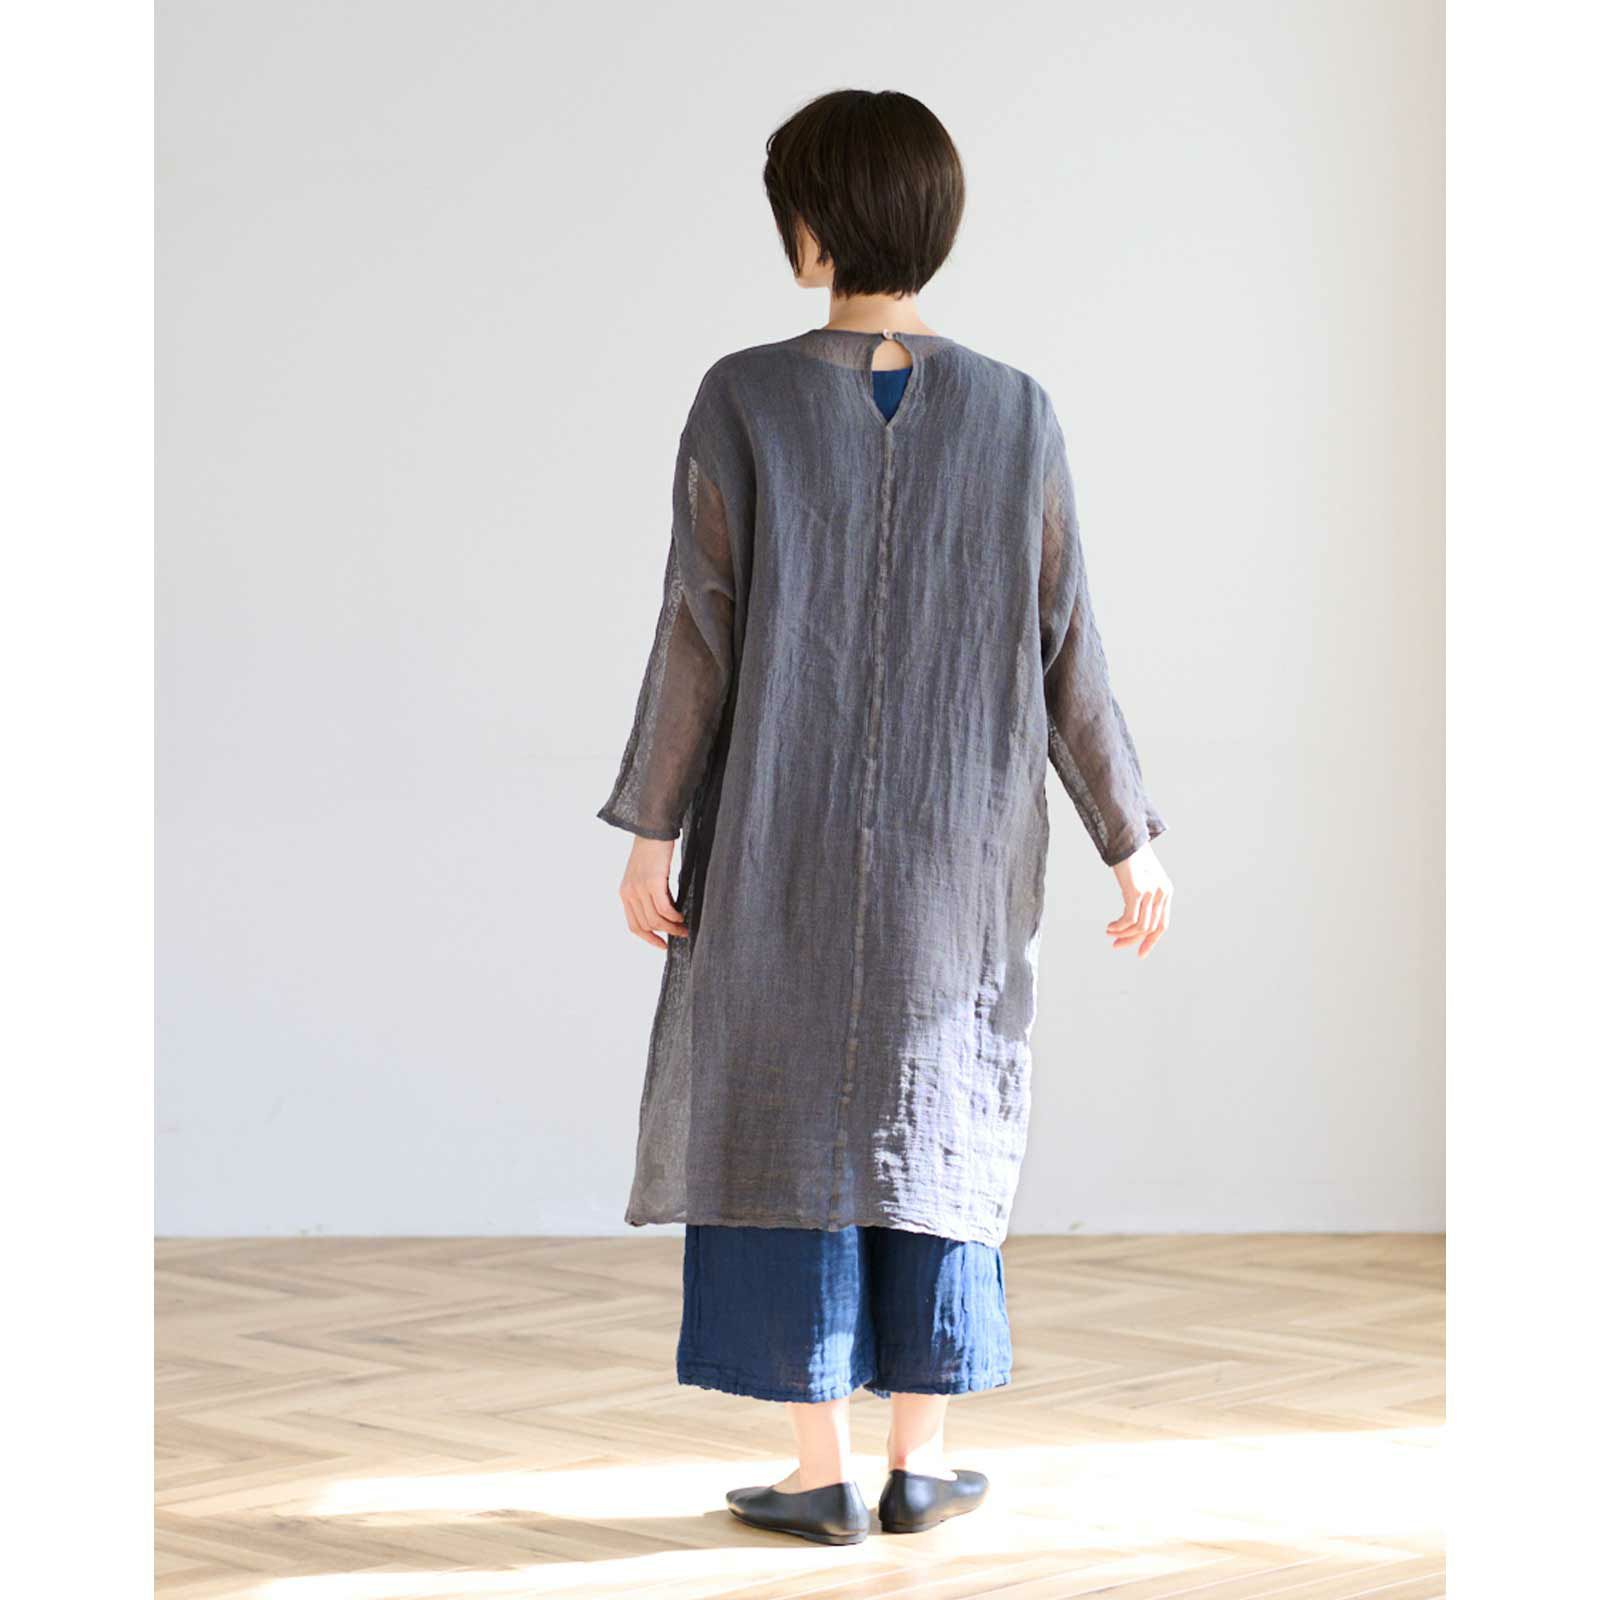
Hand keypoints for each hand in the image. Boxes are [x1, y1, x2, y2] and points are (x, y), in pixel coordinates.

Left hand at [618, 836, 687, 949]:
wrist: (653, 830)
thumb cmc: (653, 851)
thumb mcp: (645, 877)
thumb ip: (649, 896)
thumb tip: (665, 916)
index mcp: (625, 893)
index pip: (634, 926)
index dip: (648, 939)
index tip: (663, 946)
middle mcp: (629, 893)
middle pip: (646, 925)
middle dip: (665, 933)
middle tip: (682, 933)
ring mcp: (640, 888)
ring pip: (656, 920)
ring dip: (672, 927)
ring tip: (684, 926)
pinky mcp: (653, 882)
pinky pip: (664, 909)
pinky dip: (674, 916)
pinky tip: (682, 915)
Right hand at [1106, 843, 1171, 957]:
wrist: (1126, 836)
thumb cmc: (1130, 855)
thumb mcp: (1142, 877)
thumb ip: (1142, 894)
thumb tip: (1131, 916)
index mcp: (1166, 891)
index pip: (1161, 924)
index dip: (1151, 941)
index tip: (1140, 953)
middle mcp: (1162, 893)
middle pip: (1150, 928)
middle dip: (1132, 940)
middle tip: (1116, 946)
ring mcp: (1151, 892)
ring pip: (1140, 927)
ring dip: (1123, 934)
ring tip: (1109, 932)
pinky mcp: (1138, 891)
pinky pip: (1129, 919)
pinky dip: (1119, 926)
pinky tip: (1110, 926)